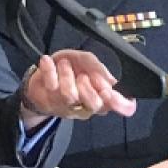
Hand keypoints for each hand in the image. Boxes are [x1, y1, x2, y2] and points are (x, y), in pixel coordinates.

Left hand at [22, 51, 136, 124]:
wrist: (42, 74)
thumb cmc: (70, 69)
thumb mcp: (85, 60)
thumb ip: (97, 67)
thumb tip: (109, 80)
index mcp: (103, 95)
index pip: (124, 107)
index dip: (120, 103)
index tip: (108, 92)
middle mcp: (87, 105)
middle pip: (95, 104)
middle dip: (88, 86)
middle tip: (82, 76)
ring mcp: (67, 105)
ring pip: (71, 95)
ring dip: (67, 73)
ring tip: (63, 64)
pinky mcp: (48, 101)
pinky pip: (51, 85)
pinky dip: (49, 69)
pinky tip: (47, 61)